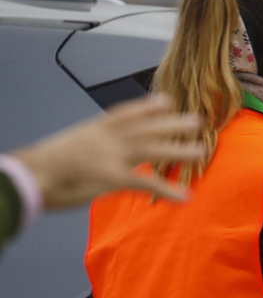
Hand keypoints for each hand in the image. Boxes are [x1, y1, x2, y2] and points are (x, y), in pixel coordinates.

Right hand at [12, 94, 205, 209]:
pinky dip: (165, 190)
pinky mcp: (109, 178)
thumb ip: (91, 145)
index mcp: (94, 130)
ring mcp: (108, 157)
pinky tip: (183, 197)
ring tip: (201, 152)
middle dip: (172, 123)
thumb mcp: (70, 146)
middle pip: (145, 128)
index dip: (148, 107)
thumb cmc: (43, 166)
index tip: (169, 100)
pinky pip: (143, 184)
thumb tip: (100, 151)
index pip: (125, 114)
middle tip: (198, 120)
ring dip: (178, 151)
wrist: (26, 177)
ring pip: (151, 149)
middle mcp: (105, 138)